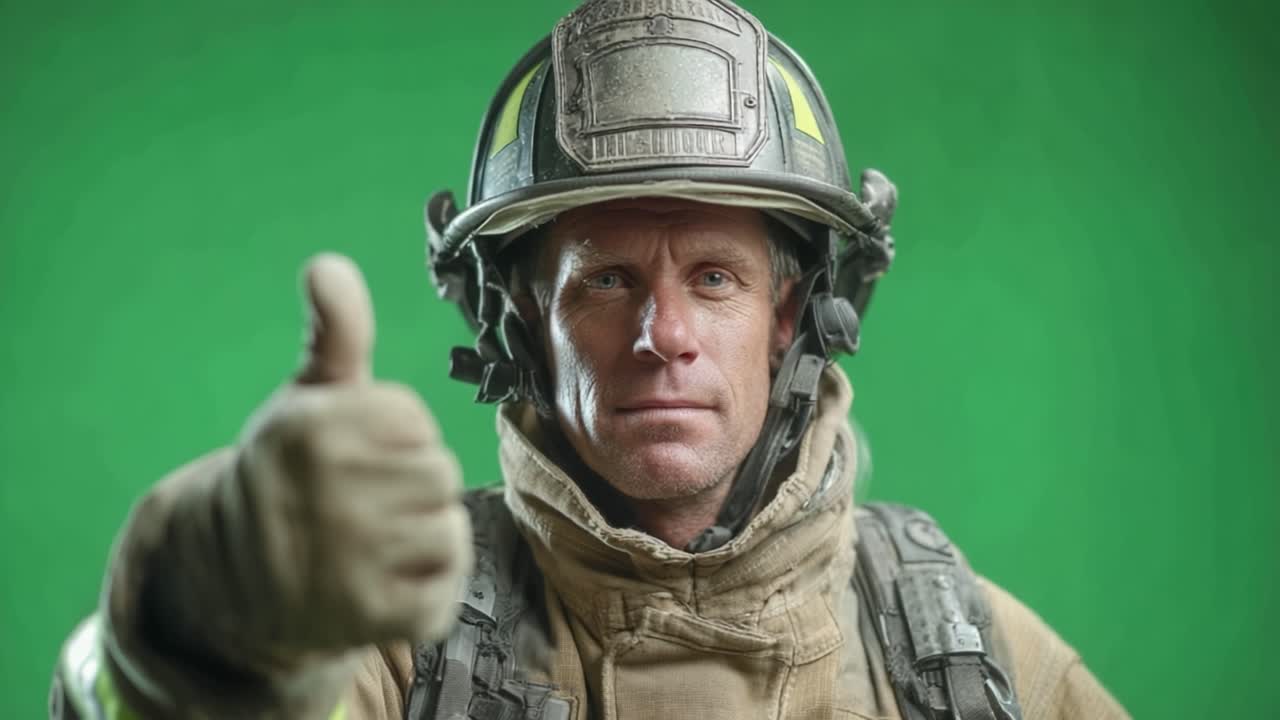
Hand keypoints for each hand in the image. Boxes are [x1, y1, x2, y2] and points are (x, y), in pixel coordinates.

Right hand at [222, 253, 470, 657]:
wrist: (232, 582)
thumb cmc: (287, 475)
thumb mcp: (305, 400)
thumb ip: (334, 333)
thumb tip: (329, 264)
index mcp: (314, 431)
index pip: (414, 419)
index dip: (392, 437)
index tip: (352, 455)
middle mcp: (329, 493)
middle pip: (439, 472)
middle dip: (410, 485)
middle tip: (360, 504)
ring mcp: (350, 560)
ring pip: (448, 528)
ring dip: (422, 538)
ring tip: (371, 542)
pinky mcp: (371, 617)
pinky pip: (446, 589)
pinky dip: (428, 589)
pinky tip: (383, 582)